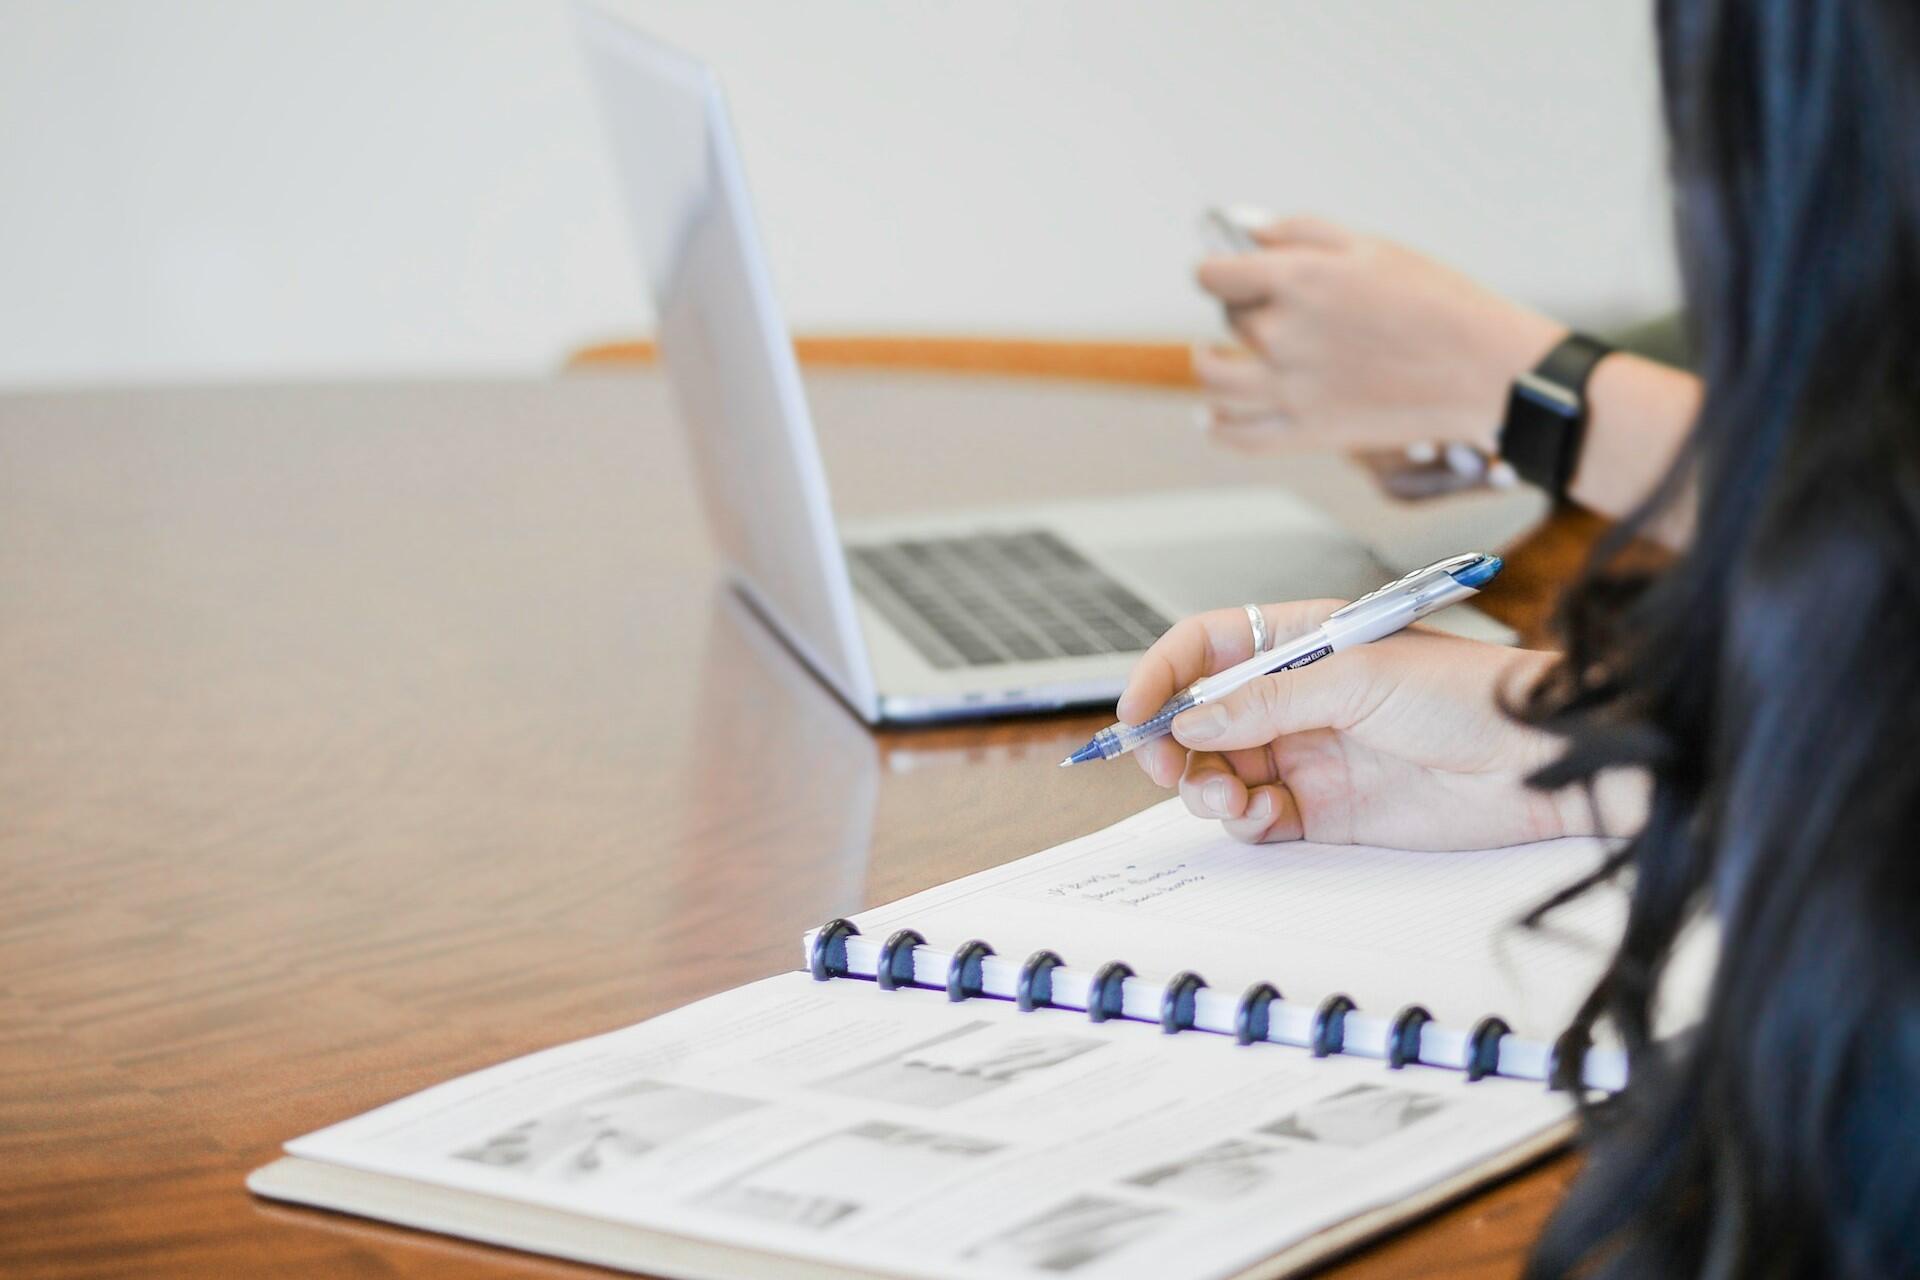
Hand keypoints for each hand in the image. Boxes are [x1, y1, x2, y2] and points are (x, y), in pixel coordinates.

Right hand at [1119, 600, 1591, 849]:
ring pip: (1220, 772)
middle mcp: (1296, 698)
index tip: (1134, 713)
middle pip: (1200, 718)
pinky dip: (1242, 820)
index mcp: (1300, 642)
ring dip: (1205, 787)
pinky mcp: (1326, 811)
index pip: (1206, 648)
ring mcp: (1308, 754)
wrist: (1542, 763)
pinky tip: (1259, 816)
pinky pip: (1256, 817)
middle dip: (1173, 743)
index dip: (1162, 675)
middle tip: (1167, 768)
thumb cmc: (1472, 694)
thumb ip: (1267, 702)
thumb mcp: (1359, 678)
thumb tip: (1191, 721)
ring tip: (1225, 797)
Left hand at [1191, 217, 1565, 454]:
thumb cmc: (1435, 300)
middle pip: (1229, 319)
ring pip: (1215, 381)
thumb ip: (1298, 233)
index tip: (1225, 270)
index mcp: (1297, 280)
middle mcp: (1284, 335)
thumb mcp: (1370, 247)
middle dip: (1241, 307)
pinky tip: (1214, 414)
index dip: (1218, 268)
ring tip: (1214, 356)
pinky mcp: (1307, 432)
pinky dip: (1218, 426)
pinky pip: (1239, 435)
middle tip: (1270, 307)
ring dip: (1209, 365)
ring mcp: (1291, 389)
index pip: (1214, 274)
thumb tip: (1243, 229)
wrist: (1483, 369)